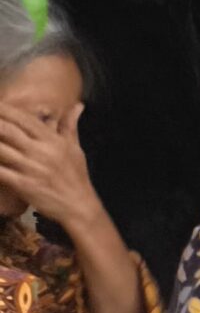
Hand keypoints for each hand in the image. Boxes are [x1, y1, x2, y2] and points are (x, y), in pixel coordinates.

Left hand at [0, 104, 102, 226]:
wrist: (79, 206)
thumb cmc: (76, 176)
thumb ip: (70, 126)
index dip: (5, 110)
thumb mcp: (75, 149)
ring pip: (0, 149)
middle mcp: (41, 152)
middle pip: (7, 130)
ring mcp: (31, 168)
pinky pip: (0, 171)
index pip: (25, 119)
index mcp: (53, 141)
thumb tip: (77, 106)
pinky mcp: (23, 185)